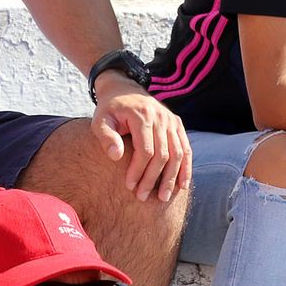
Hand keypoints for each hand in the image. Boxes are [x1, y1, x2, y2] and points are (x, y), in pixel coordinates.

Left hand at [93, 74, 190, 202]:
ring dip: (172, 178)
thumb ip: (105, 137)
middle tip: (143, 197)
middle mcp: (161, 117)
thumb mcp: (100, 120)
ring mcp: (172, 120)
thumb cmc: (109, 109)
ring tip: (163, 197)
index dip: (138, 171)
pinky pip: (186, 148)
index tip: (129, 187)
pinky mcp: (177, 124)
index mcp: (143, 116)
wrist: (124, 89)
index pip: (145, 150)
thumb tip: (115, 157)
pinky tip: (182, 185)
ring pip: (178, 153)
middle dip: (154, 179)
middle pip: (163, 154)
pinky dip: (186, 168)